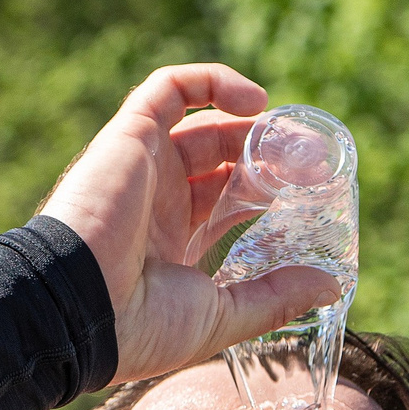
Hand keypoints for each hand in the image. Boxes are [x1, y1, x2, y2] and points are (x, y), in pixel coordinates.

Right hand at [37, 62, 341, 381]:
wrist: (77, 309)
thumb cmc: (139, 327)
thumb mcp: (221, 316)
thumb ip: (275, 298)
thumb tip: (331, 287)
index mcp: (170, 244)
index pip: (224, 203)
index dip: (265, 191)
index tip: (309, 193)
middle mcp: (154, 202)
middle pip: (219, 162)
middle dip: (266, 156)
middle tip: (310, 162)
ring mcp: (141, 166)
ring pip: (201, 124)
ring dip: (250, 123)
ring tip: (291, 136)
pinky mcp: (129, 136)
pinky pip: (169, 88)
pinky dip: (212, 82)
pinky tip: (256, 103)